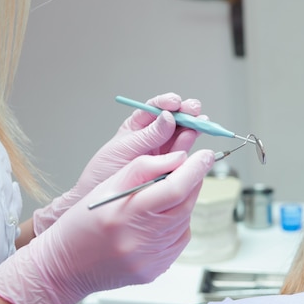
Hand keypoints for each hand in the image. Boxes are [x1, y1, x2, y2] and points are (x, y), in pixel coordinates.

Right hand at [0, 149, 213, 303]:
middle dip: (192, 182)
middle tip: (190, 169)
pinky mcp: (156, 269)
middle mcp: (141, 239)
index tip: (205, 155)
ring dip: (183, 204)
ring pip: (185, 221)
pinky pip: (178, 240)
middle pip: (186, 203)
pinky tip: (158, 221)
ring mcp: (151, 258)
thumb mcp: (107, 185)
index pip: (176, 187)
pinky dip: (176, 225)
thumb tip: (180, 158)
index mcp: (127, 213)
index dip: (196, 168)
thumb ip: (145, 167)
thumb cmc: (83, 222)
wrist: (65, 267)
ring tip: (162, 198)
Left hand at [33, 93, 202, 234]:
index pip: (154, 107)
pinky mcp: (171, 163)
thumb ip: (147, 135)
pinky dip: (191, 142)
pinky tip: (196, 135)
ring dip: (192, 125)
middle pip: (173, 117)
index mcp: (137, 125)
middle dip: (185, 111)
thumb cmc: (104, 173)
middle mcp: (153, 135)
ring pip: (182, 131)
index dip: (166, 102)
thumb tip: (168, 118)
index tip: (174, 103)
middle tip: (193, 110)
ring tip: (200, 123)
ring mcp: (163, 149)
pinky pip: (183, 149)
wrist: (103, 200)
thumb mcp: (123, 149)